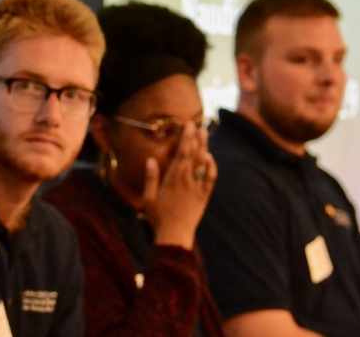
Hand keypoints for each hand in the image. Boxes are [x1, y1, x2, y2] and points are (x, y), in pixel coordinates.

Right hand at [140, 123, 216, 248]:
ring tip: (204, 135)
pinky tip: (209, 158)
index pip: (182, 153)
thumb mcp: (148, 198)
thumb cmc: (158, 217)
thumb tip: (150, 160)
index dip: (186, 138)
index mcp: (173, 179)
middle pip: (194, 155)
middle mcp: (187, 180)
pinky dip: (211, 166)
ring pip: (202, 163)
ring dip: (204, 148)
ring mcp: (197, 188)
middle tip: (198, 125)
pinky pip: (210, 178)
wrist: (175, 235)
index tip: (188, 126)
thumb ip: (150, 178)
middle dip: (196, 139)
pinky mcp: (204, 196)